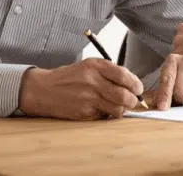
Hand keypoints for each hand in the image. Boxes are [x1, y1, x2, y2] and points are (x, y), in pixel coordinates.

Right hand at [18, 59, 142, 120]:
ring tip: (120, 106)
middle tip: (134, 101)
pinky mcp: (83, 113)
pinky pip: (104, 116)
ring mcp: (87, 98)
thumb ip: (110, 72)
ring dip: (122, 109)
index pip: (124, 76)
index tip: (139, 89)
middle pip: (124, 95)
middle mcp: (92, 81)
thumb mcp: (89, 66)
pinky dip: (107, 114)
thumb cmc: (70, 77)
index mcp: (96, 66)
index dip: (136, 84)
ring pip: (117, 109)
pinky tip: (102, 109)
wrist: (43, 89)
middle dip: (133, 100)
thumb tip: (132, 83)